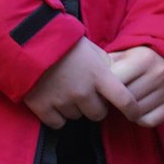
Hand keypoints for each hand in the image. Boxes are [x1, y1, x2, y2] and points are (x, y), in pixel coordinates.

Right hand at [22, 38, 142, 128]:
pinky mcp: (42, 106)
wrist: (27, 41)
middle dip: (96, 107)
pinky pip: (57, 123)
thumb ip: (104, 66)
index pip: (124, 100)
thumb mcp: (91, 49)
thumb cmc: (63, 42)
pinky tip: (54, 103)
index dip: (133, 110)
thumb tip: (115, 79)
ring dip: (75, 109)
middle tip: (87, 96)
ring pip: (77, 117)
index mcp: (99, 75)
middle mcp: (83, 91)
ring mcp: (62, 100)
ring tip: (65, 92)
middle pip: (98, 114)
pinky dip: (57, 117)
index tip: (135, 115)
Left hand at [107, 46, 163, 126]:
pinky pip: (148, 121)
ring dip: (126, 112)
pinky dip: (139, 119)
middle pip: (125, 100)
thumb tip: (89, 84)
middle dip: (115, 101)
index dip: (103, 88)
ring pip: (135, 112)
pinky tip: (139, 109)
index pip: (114, 82)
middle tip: (112, 98)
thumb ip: (106, 66)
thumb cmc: (139, 62)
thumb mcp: (124, 56)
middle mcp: (160, 73)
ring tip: (126, 102)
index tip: (101, 88)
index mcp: (144, 58)